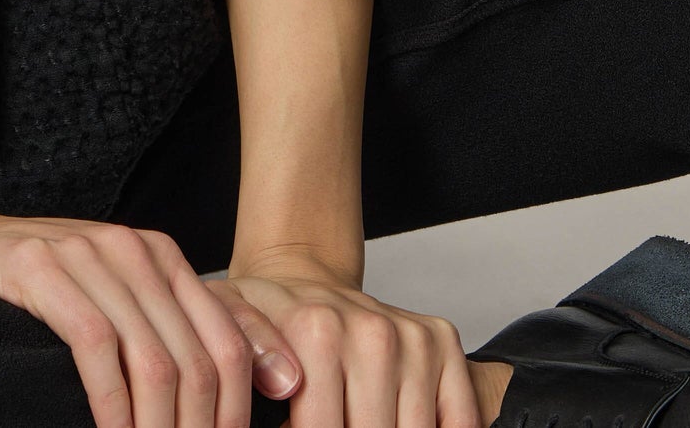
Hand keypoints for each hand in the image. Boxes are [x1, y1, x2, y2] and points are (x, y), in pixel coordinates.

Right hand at [0, 201, 309, 426]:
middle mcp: (133, 248)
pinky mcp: (40, 269)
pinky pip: (96, 347)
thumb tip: (275, 381)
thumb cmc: (35, 286)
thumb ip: (176, 332)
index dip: (236, 412)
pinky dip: (111, 406)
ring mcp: (87, 254)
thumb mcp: (114, 300)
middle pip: (196, 358)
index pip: (226, 340)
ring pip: (153, 359)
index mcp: (161, 255)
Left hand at [213, 247, 492, 426]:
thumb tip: (286, 380)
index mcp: (318, 332)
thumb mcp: (231, 324)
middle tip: (331, 420)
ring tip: (351, 416)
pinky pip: (459, 421)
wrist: (300, 276)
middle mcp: (373, 333)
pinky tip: (395, 420)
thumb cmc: (267, 316)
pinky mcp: (443, 342)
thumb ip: (248, 349)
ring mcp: (413, 338)